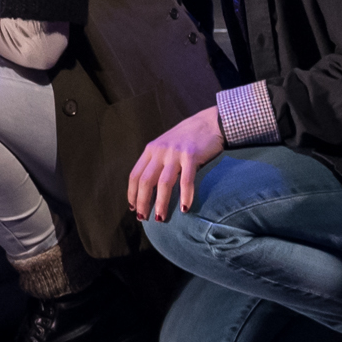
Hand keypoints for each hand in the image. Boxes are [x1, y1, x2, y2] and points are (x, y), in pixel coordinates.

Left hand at [128, 104, 223, 222]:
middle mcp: (160, 151)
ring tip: (161, 218)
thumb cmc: (187, 138)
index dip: (132, 193)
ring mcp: (175, 153)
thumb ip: (157, 162)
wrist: (209, 122)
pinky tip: (185, 208)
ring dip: (161, 203)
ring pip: (164, 183)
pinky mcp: (192, 155)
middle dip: (143, 202)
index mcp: (151, 150)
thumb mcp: (165, 146)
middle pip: (146, 181)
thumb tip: (149, 188)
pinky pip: (186, 180)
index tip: (133, 208)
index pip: (135, 175)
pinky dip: (185, 196)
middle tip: (143, 218)